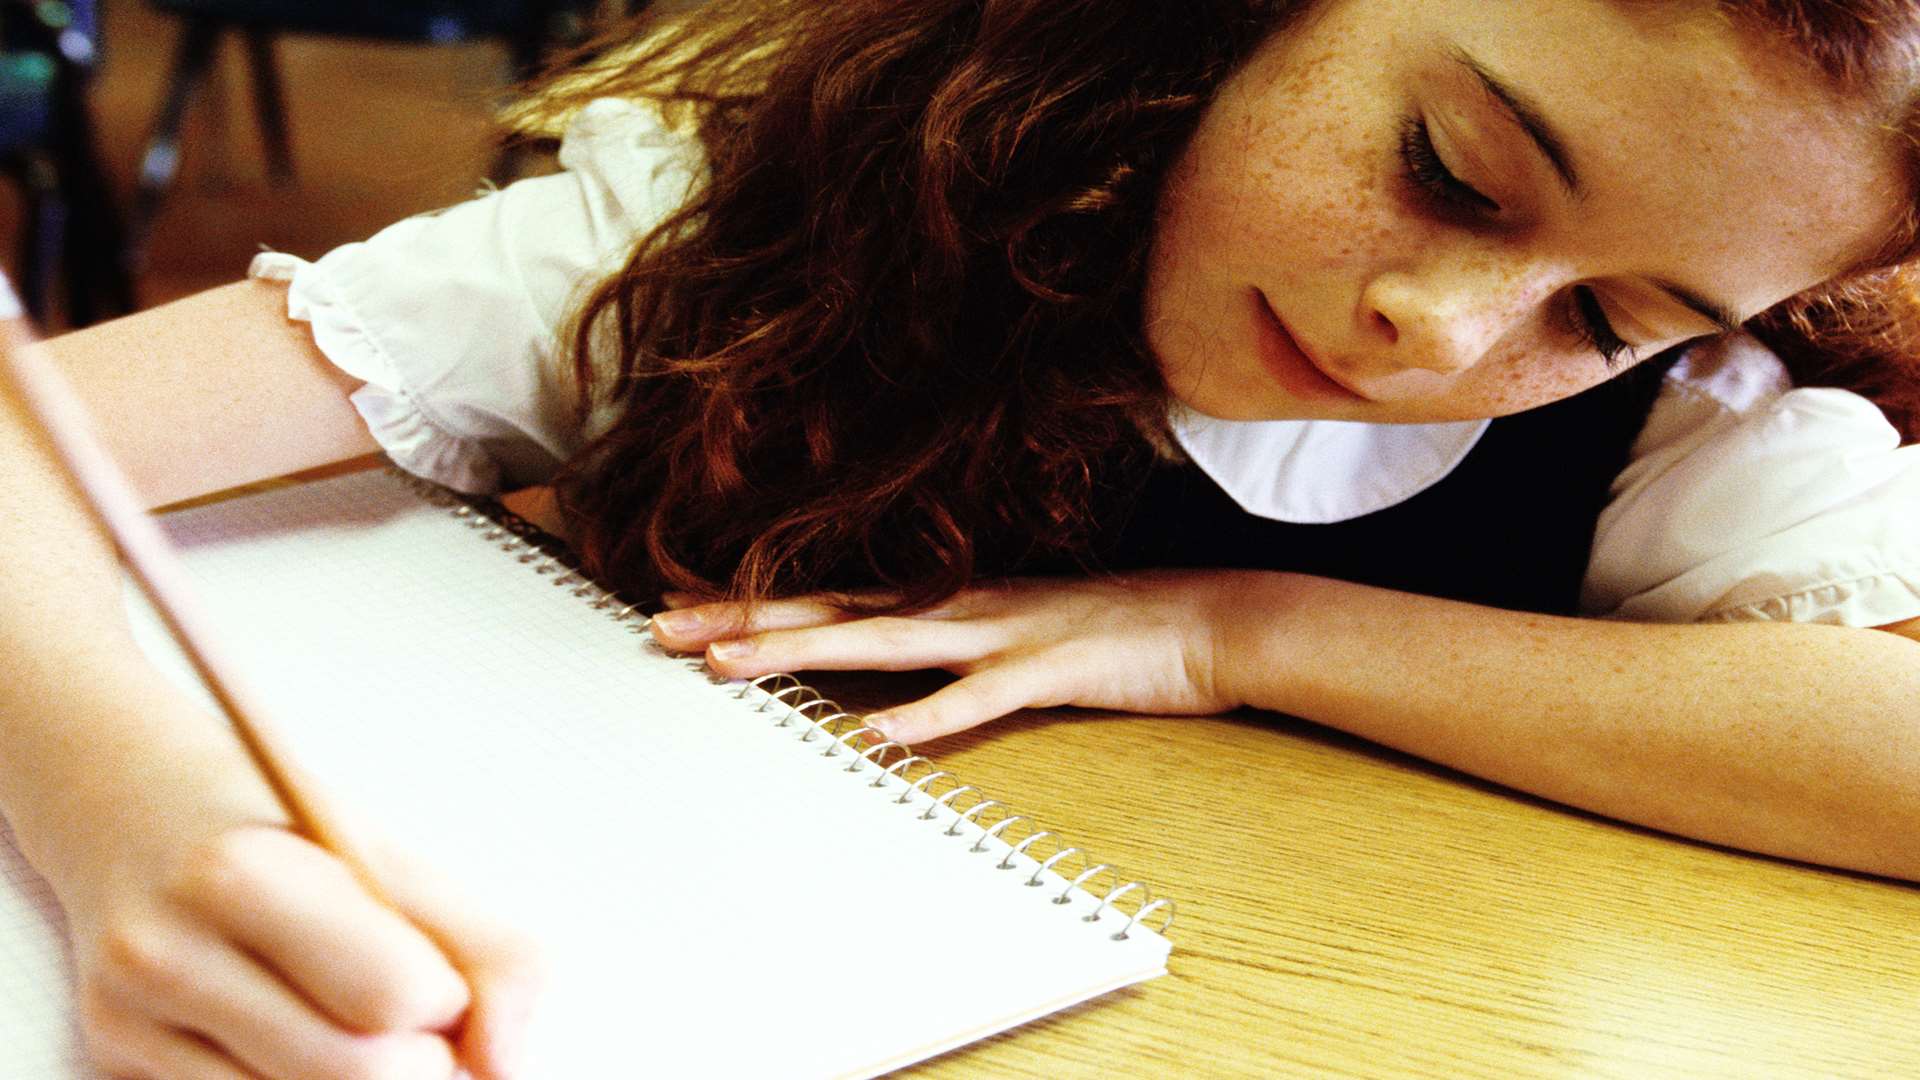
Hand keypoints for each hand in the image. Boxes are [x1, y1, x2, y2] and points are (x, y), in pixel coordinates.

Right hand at [65, 818, 541, 1079]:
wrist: (126, 810)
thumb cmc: (280, 832)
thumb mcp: (386, 854)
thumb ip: (482, 946)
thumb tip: (508, 1064)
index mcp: (243, 876)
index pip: (393, 996)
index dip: (448, 1000)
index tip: (441, 978)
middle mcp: (167, 954)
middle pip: (355, 1074)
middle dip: (420, 1061)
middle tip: (418, 1021)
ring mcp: (129, 1022)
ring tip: (361, 1026)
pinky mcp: (118, 1063)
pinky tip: (301, 1039)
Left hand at [649, 570, 1285, 742]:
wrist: (1208, 621)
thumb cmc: (1113, 631)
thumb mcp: (1016, 630)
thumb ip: (953, 643)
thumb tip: (888, 675)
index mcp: (950, 598)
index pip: (832, 597)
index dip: (756, 603)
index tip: (680, 610)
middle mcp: (960, 606)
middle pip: (833, 609)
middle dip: (746, 620)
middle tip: (661, 629)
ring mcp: (1001, 632)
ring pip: (884, 642)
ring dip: (804, 651)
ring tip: (732, 667)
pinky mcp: (1046, 669)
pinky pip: (978, 698)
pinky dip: (927, 717)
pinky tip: (877, 737)